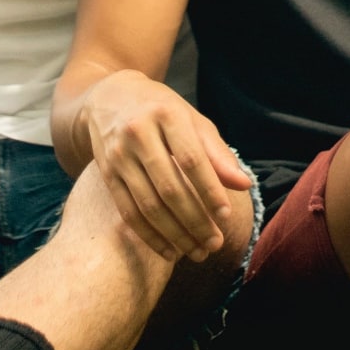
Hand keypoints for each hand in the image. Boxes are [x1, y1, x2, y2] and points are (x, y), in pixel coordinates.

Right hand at [80, 72, 250, 262]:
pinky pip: (128, 211)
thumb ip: (217, 153)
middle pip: (170, 187)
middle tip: (214, 244)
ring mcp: (118, 154)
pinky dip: (149, 236)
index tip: (226, 216)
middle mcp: (137, 133)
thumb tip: (243, 185)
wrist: (109, 97)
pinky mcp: (106, 173)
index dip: (210, 190)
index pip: (192, 159)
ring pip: (148, 205)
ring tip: (196, 252)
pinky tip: (169, 251)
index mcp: (165, 114)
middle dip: (195, 221)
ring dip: (175, 234)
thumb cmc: (162, 110)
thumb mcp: (192, 120)